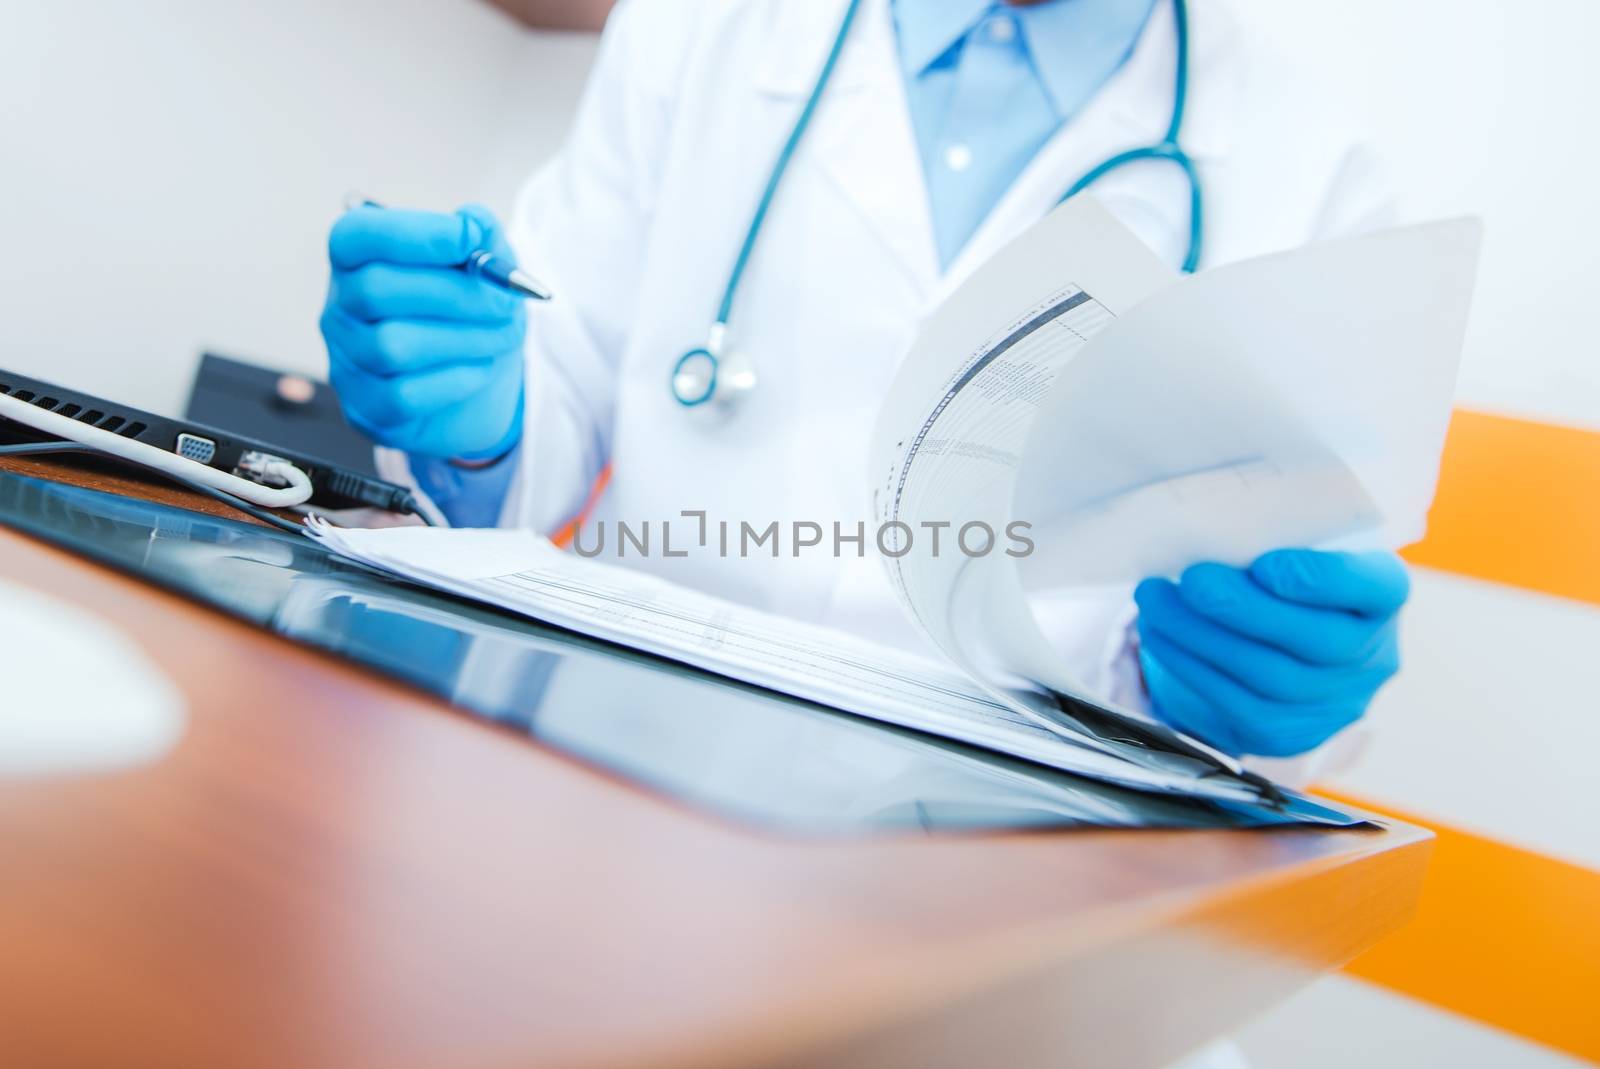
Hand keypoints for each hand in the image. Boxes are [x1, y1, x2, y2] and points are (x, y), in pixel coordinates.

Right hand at [321, 204, 525, 458]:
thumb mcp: (485, 267)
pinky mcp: (366, 409)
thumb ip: (482, 236)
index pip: (357, 235)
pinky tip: (480, 368)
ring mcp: (346, 362)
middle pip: (377, 290)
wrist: (478, 386)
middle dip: (456, 293)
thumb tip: (474, 221)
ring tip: (504, 335)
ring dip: (465, 338)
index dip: (414, 233)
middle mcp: (339, 309)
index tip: (471, 236)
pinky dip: (455, 379)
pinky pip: (405, 394)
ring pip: (392, 346)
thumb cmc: (471, 313)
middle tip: (507, 302)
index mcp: (357, 260)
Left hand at [1133, 549, 1408, 757]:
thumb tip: (1214, 536)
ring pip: (1268, 676)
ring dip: (1201, 636)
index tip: (1266, 564)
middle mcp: (1370, 656)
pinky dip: (1189, 666)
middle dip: (1244, 609)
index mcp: (1382, 594)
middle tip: (1193, 580)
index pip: (1376, 586)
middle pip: (1315, 640)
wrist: (1271, 645)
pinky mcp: (1284, 733)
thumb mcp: (1293, 547)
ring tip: (1156, 601)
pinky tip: (1160, 636)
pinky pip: (1234, 704)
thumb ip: (1274, 541)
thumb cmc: (1279, 578)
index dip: (1324, 579)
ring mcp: (1332, 703)